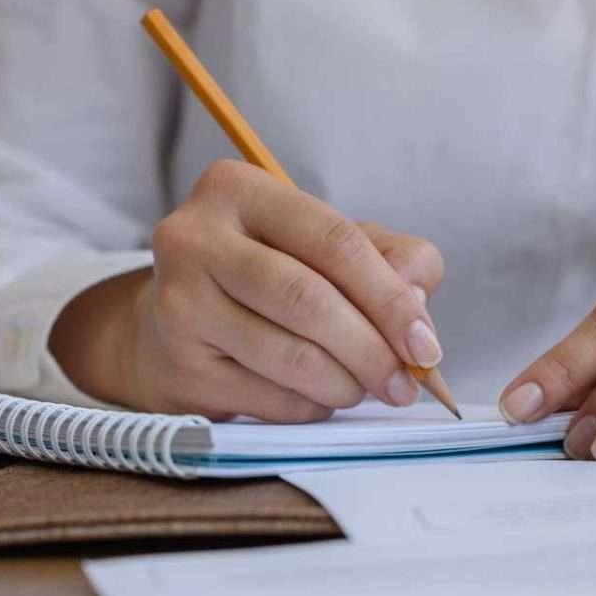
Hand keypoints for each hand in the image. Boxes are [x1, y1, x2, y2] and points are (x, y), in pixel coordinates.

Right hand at [50, 159, 444, 420]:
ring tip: (365, 388)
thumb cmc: (267, 275)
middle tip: (406, 383)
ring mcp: (178, 304)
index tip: (425, 344)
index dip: (389, 298)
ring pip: (289, 356)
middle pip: (307, 300)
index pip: (333, 240)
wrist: (171, 325)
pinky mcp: (178, 366)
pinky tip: (318, 396)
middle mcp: (194, 238)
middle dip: (372, 350)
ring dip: (345, 384)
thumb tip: (416, 303)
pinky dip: (311, 405)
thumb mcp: (329, 245)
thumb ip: (391, 257)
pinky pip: (269, 398)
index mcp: (238, 189)